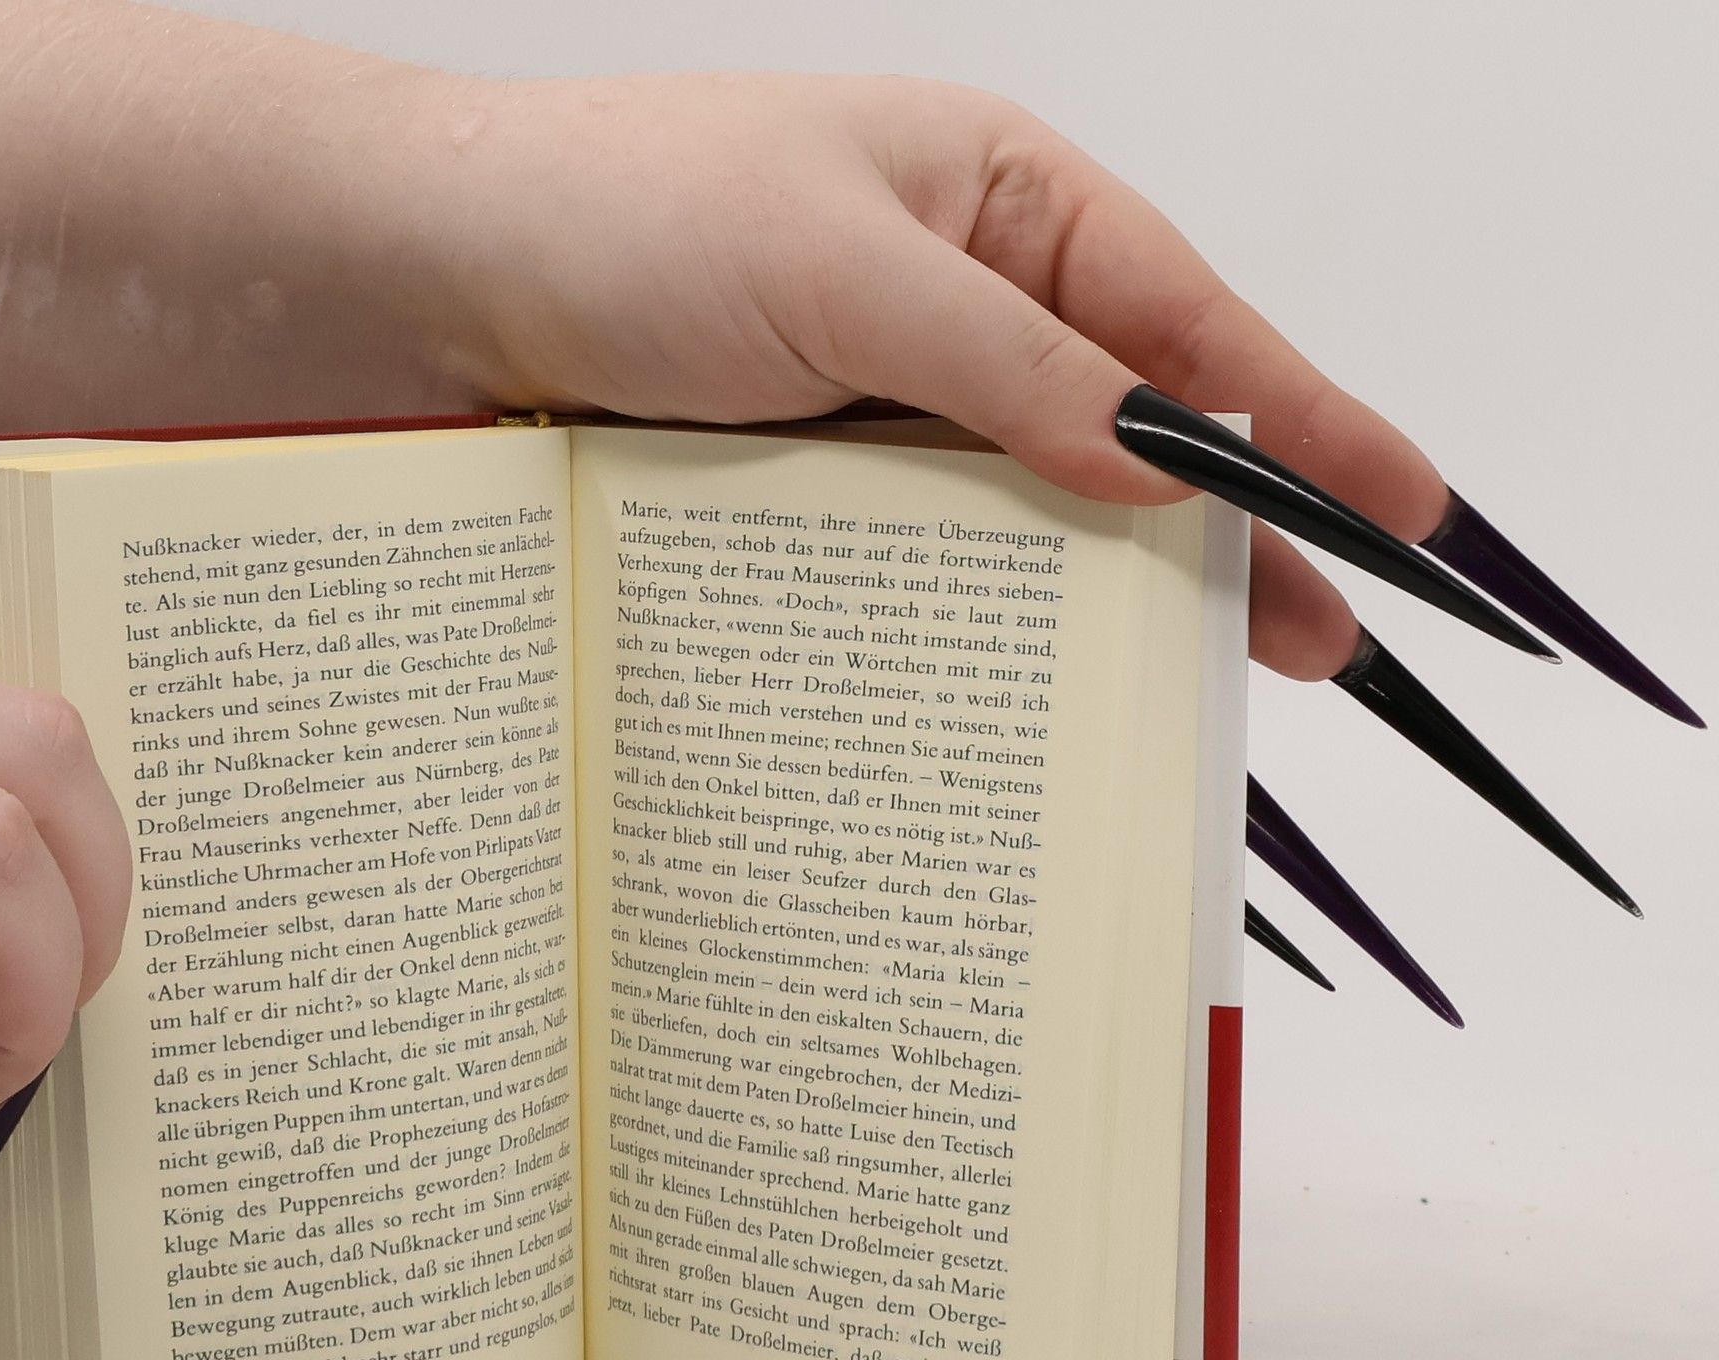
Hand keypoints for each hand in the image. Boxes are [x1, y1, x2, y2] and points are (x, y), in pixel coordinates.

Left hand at [428, 73, 1442, 679]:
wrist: (420, 282)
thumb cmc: (623, 213)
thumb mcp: (844, 270)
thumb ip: (1013, 370)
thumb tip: (1166, 464)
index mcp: (997, 203)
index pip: (1185, 318)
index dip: (1302, 413)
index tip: (1403, 502)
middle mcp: (955, 309)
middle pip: (1130, 435)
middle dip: (1227, 537)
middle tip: (1314, 647)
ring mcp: (883, 411)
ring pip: (1031, 515)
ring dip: (1104, 597)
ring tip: (1191, 692)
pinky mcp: (808, 493)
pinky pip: (922, 564)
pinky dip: (977, 619)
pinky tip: (1023, 685)